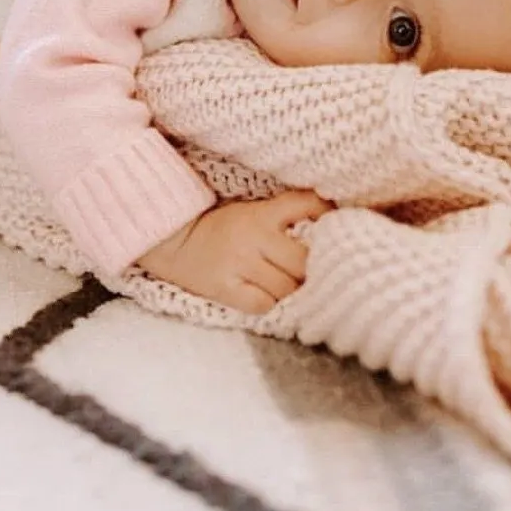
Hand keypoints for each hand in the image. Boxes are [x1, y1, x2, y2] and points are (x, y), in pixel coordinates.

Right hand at [137, 190, 331, 314]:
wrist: (174, 240)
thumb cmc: (220, 227)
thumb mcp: (251, 211)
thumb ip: (285, 215)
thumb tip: (331, 223)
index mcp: (260, 213)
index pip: (305, 205)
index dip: (327, 215)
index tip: (337, 228)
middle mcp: (252, 237)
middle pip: (303, 262)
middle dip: (311, 270)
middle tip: (311, 273)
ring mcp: (238, 264)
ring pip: (286, 288)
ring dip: (291, 290)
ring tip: (286, 286)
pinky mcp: (225, 288)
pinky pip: (263, 304)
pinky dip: (269, 303)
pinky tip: (265, 296)